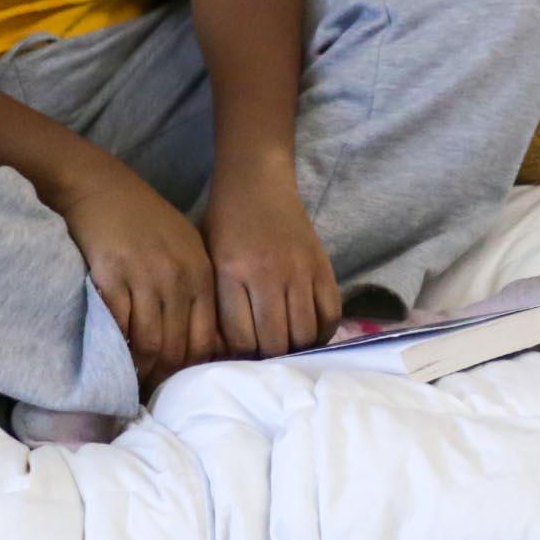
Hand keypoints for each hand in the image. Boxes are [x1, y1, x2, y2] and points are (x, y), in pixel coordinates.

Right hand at [48, 159, 221, 382]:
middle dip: (161, 376)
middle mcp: (179, 278)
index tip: (172, 383)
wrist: (99, 186)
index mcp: (201, 274)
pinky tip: (109, 354)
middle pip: (177, 349)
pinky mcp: (112, 276)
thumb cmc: (141, 220)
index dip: (188, 370)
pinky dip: (115, 347)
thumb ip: (193, 291)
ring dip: (136, 368)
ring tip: (126, 379)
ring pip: (148, 344)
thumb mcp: (182, 249)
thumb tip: (195, 346)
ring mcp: (146, 277)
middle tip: (145, 390)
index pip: (205, 342)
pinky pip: (118, 327)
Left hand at [201, 163, 338, 359]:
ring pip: (304, 333)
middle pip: (275, 342)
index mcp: (231, 273)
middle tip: (264, 356)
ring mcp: (299, 270)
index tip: (241, 357)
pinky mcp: (323, 265)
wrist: (256, 181)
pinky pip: (331, 314)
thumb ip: (217, 305)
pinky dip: (322, 331)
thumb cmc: (224, 224)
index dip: (242, 358)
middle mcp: (267, 274)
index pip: (241, 339)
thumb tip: (226, 354)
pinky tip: (310, 332)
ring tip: (287, 345)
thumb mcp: (208, 262)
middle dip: (269, 358)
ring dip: (296, 347)